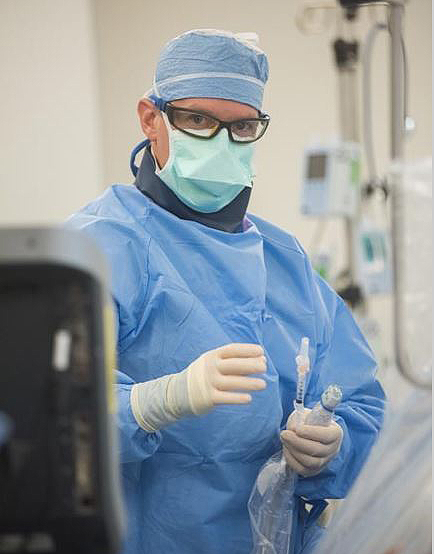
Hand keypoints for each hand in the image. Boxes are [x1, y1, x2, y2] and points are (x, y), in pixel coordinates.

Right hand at [131, 343, 265, 431]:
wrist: (178, 392)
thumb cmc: (203, 375)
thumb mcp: (214, 363)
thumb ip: (234, 362)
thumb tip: (260, 360)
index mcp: (212, 355)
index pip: (232, 350)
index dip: (247, 350)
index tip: (261, 351)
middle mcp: (210, 367)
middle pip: (233, 365)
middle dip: (250, 365)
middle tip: (265, 367)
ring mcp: (208, 382)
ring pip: (232, 382)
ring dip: (249, 383)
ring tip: (263, 384)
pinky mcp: (208, 398)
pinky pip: (225, 398)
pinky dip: (237, 398)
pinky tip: (249, 398)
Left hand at [280, 409, 342, 476]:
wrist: (307, 432)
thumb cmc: (307, 421)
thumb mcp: (305, 414)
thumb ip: (300, 419)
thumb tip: (293, 429)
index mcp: (335, 433)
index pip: (327, 436)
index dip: (312, 433)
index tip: (298, 429)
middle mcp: (333, 449)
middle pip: (317, 450)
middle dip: (298, 442)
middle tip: (284, 434)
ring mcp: (325, 462)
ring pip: (310, 462)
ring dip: (294, 451)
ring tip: (284, 439)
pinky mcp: (314, 470)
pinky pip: (302, 470)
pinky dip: (292, 460)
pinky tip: (286, 449)